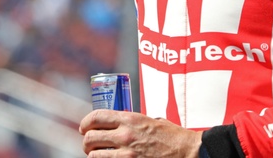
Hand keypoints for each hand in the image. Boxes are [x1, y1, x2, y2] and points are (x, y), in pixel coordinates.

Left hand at [80, 109, 201, 157]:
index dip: (86, 122)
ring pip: (94, 155)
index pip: (96, 117)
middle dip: (87, 141)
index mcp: (130, 119)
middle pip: (91, 137)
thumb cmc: (172, 137)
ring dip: (93, 155)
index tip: (84, 127)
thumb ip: (133, 122)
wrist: (188, 153)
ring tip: (96, 154)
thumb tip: (120, 124)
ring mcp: (126, 155)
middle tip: (89, 143)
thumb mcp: (151, 121)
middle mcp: (125, 135)